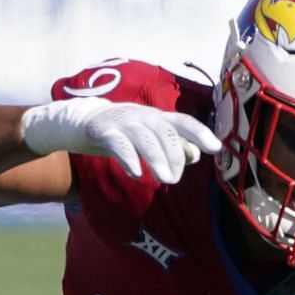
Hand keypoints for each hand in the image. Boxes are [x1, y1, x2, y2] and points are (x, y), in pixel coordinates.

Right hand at [20, 98, 222, 183]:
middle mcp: (143, 115)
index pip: (183, 121)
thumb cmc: (122, 133)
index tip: (215, 148)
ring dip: (157, 158)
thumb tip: (195, 155)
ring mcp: (122, 121)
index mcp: (157, 117)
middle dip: (175, 154)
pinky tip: (137, 173)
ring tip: (166, 179)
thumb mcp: (148, 139)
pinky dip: (129, 158)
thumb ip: (171, 146)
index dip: (200, 133)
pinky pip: (118, 144)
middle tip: (175, 179)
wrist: (80, 122)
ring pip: (145, 137)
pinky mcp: (102, 130)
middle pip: (165, 131)